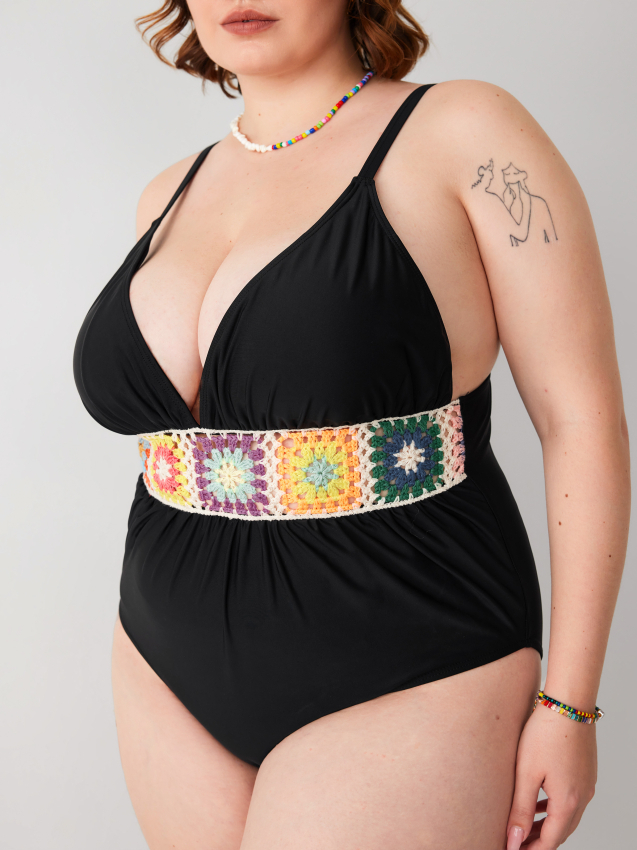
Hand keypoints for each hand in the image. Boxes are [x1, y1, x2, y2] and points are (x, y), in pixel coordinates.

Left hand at [506, 701, 597, 848]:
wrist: (568, 703)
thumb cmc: (545, 733)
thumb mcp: (527, 773)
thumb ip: (521, 809)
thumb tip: (515, 841)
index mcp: (569, 802)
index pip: (550, 841)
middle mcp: (583, 797)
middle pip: (561, 832)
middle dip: (538, 840)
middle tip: (516, 842)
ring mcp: (587, 784)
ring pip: (566, 816)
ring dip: (546, 825)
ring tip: (524, 828)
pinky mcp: (585, 772)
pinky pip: (570, 800)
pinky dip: (554, 808)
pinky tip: (539, 803)